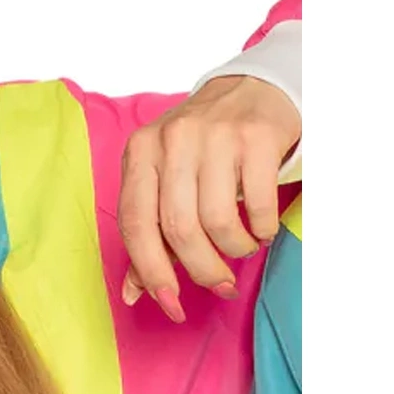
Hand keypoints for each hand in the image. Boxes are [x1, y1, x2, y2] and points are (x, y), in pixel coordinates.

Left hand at [117, 76, 300, 320]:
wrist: (252, 89)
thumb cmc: (202, 146)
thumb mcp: (165, 177)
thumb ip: (149, 233)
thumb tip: (132, 292)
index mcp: (139, 153)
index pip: (135, 223)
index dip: (150, 271)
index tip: (170, 303)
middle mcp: (171, 141)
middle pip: (179, 229)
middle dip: (202, 269)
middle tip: (220, 284)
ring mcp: (214, 137)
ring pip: (218, 221)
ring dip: (234, 250)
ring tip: (241, 248)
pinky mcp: (256, 138)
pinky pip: (258, 206)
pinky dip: (261, 230)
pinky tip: (261, 228)